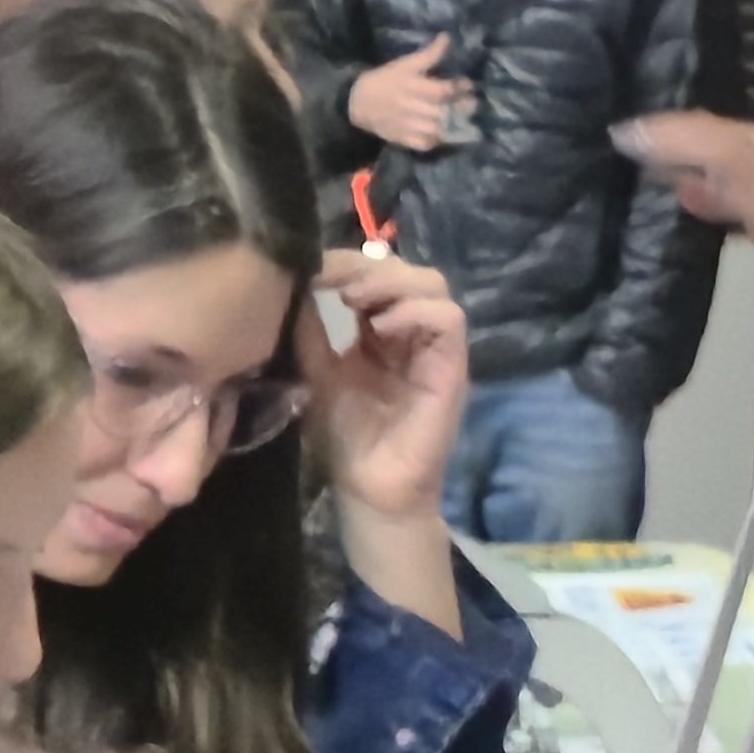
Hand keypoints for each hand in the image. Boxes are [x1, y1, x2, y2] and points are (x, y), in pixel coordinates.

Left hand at [301, 249, 468, 533]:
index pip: (377, 273)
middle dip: (368, 268)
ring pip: (432, 285)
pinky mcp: (452, 367)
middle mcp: (412, 331)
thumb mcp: (317, 369)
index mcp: (381, 327)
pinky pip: (448, 319)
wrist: (369, 488)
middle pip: (408, 270)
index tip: (314, 272)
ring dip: (392, 283)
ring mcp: (434, 348)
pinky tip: (381, 328)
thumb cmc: (345, 434)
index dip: (348, 264)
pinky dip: (415, 312)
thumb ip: (312, 327)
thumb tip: (301, 279)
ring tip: (356, 301)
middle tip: (336, 285)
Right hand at [347, 48, 476, 153]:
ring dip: (451, 124)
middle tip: (470, 102)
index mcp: (411, 85)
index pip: (442, 90)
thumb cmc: (385, 79)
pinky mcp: (403, 139)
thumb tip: (447, 37)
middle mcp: (411, 106)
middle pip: (443, 111)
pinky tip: (441, 133)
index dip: (459, 87)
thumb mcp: (405, 64)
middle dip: (461, 107)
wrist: (357, 102)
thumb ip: (429, 54)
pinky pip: (425, 144)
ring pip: (436, 129)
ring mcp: (407, 125)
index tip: (467, 84)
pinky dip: (435, 140)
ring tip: (460, 117)